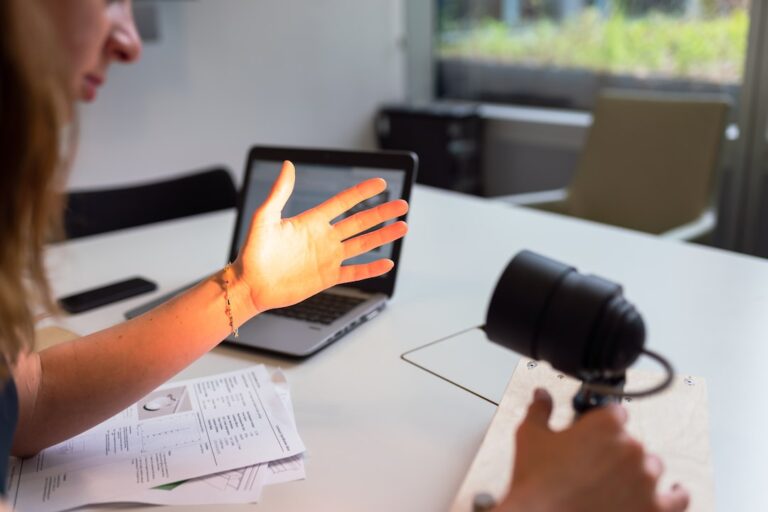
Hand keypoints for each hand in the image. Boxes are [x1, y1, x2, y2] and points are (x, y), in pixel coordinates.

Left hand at [234, 161, 408, 312]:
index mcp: (311, 221)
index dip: (362, 192)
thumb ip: (280, 193)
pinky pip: (354, 272)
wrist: (250, 284)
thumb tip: (288, 165)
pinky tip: (387, 262)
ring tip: (403, 227)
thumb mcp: (265, 218)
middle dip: (382, 213)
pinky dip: (371, 269)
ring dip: (383, 236)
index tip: (380, 183)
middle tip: (403, 204)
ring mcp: (327, 258)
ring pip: (362, 244)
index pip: (343, 202)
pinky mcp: (327, 277)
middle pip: (360, 222)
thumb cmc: (253, 251)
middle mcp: (324, 237)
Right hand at [496, 389, 688, 511]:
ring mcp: (646, 480)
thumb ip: (540, 410)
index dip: (602, 423)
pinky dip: (676, 494)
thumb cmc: (537, 484)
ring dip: (638, 473)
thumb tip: (542, 395)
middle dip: (615, 452)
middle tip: (593, 467)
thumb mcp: (530, 437)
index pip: (616, 413)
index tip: (595, 432)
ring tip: (616, 485)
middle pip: (632, 442)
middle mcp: (631, 448)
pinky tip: (674, 491)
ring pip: (652, 467)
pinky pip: (677, 499)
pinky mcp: (654, 509)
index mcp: (605, 425)